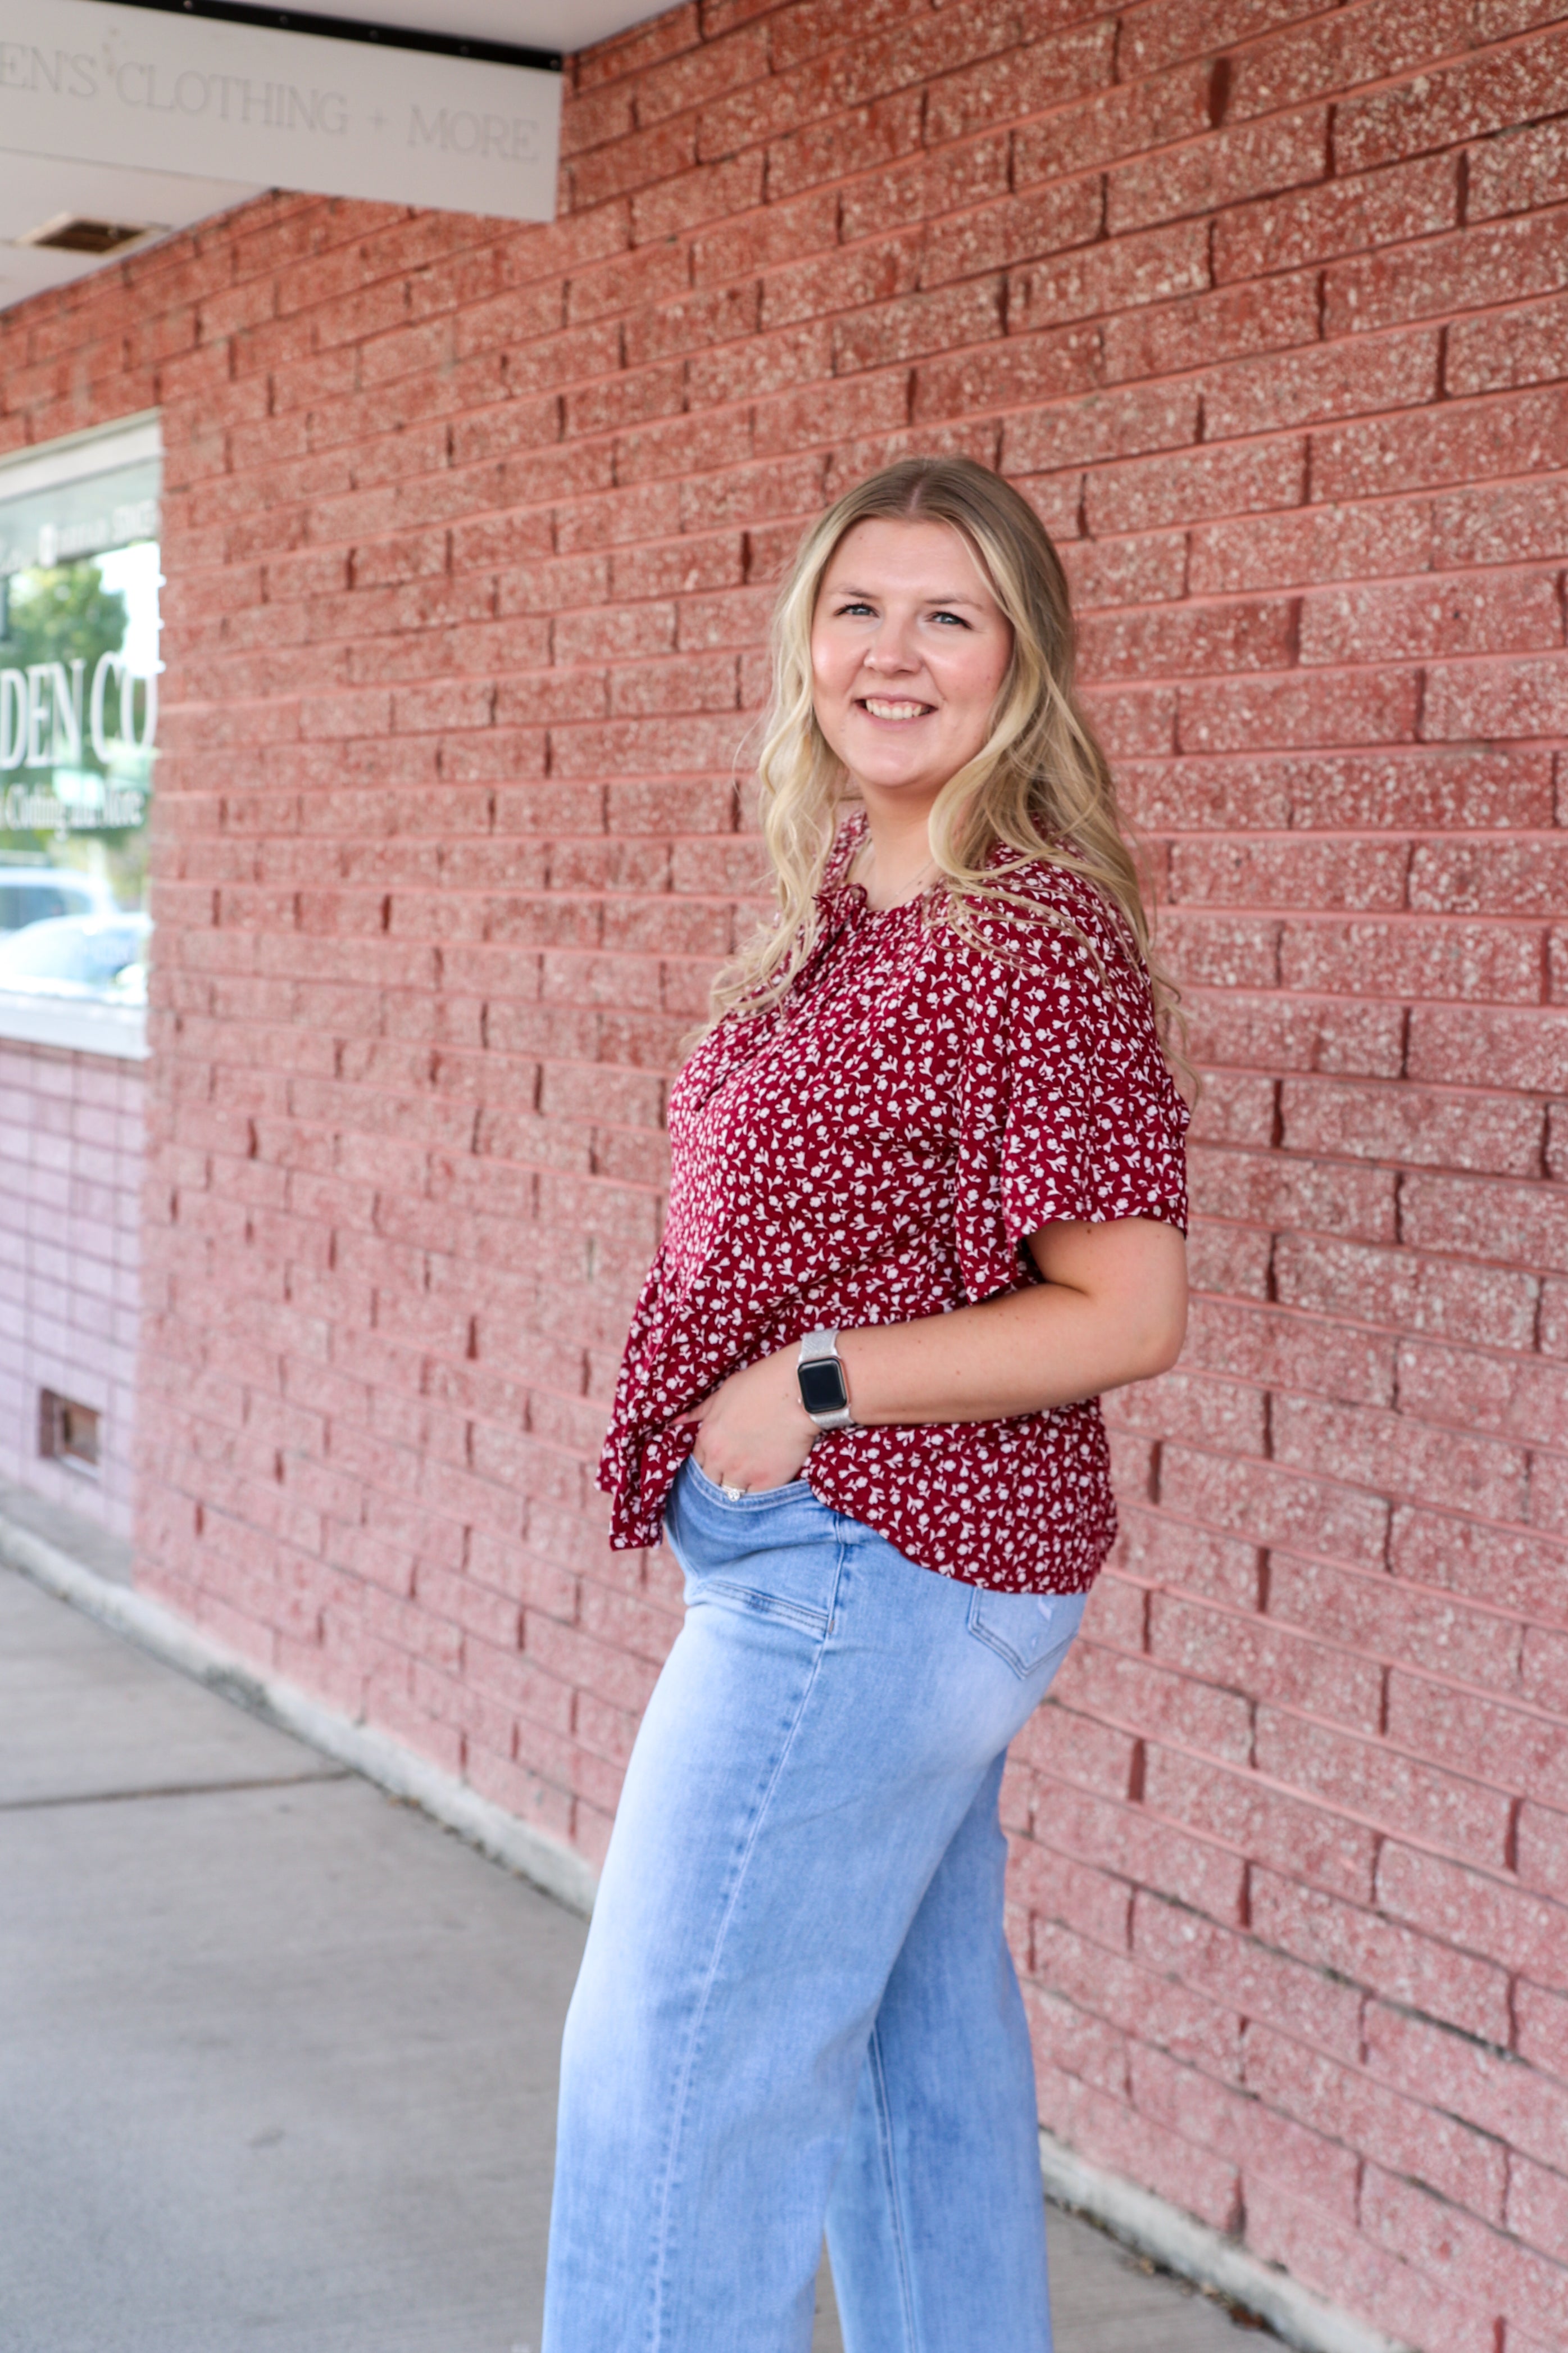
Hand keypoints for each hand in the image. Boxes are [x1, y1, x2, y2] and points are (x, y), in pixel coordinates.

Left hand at [676, 1348, 817, 1493]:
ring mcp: (743, 1472)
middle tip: (736, 1470)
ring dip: (737, 1488)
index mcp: (707, 1437)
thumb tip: (676, 1422)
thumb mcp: (723, 1392)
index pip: (698, 1462)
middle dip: (719, 1477)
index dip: (709, 1461)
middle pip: (710, 1481)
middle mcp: (720, 1458)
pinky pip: (754, 1498)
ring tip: (750, 1478)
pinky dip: (757, 1493)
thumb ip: (700, 1412)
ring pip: (730, 1494)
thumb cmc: (761, 1384)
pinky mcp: (767, 1481)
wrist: (798, 1390)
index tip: (721, 1459)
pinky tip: (764, 1482)